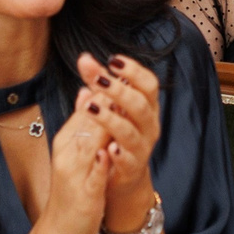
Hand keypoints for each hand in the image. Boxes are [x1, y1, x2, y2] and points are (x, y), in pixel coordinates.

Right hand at [39, 87, 117, 233]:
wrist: (61, 228)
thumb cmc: (73, 188)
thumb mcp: (77, 151)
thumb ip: (82, 122)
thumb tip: (87, 92)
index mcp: (70, 139)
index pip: (87, 106)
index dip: (103, 85)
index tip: (118, 65)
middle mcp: (69, 151)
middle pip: (88, 118)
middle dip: (104, 95)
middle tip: (119, 73)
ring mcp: (75, 172)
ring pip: (89, 142)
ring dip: (103, 122)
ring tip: (116, 103)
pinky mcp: (84, 194)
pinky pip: (93, 175)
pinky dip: (101, 162)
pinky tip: (111, 152)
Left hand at [76, 52, 161, 208]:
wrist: (124, 176)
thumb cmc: (116, 134)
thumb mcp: (108, 106)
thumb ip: (97, 83)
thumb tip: (84, 58)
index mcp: (147, 106)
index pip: (149, 84)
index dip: (134, 71)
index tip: (113, 60)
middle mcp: (149, 125)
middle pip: (140, 104)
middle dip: (119, 90)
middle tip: (98, 80)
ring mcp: (142, 147)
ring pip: (131, 132)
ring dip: (111, 119)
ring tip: (91, 109)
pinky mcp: (132, 168)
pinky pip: (128, 160)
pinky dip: (118, 154)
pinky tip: (107, 148)